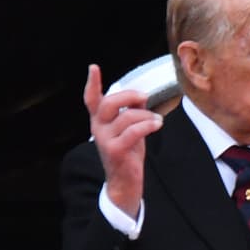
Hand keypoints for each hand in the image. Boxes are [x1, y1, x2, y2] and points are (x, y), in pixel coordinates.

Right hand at [83, 64, 162, 217]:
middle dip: (129, 96)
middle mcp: (98, 128)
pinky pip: (133, 131)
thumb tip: (141, 96)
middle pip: (108, 102)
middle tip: (145, 97)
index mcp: (100, 121)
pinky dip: (148, 125)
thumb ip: (132, 112)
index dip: (92, 83)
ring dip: (146, 115)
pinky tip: (158, 124)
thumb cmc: (128, 153)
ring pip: (126, 117)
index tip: (93, 67)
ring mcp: (104, 140)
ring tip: (157, 120)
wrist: (124, 182)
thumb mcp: (130, 129)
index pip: (91, 99)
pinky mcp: (115, 150)